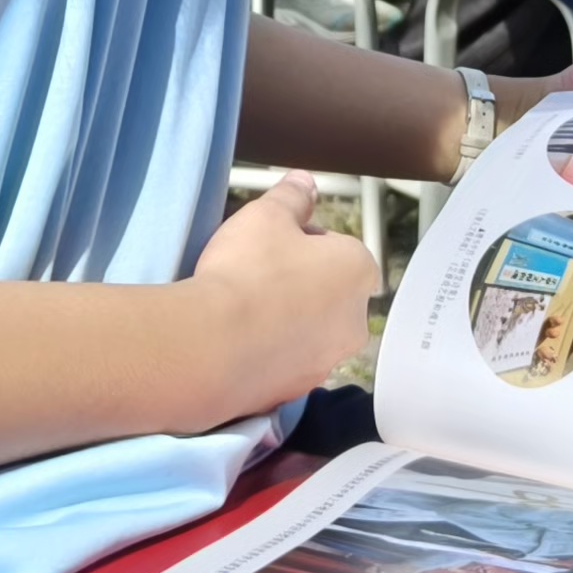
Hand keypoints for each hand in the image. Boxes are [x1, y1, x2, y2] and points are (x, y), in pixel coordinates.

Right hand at [184, 172, 381, 413]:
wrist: (214, 347)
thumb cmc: (248, 270)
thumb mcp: (266, 216)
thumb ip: (292, 196)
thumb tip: (306, 181)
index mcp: (357, 271)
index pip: (338, 247)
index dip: (302, 241)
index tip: (270, 245)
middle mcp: (355, 321)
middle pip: (329, 293)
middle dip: (299, 285)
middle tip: (255, 275)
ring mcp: (327, 362)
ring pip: (310, 331)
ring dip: (286, 321)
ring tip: (242, 312)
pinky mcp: (298, 392)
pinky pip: (286, 363)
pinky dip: (269, 353)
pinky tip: (238, 342)